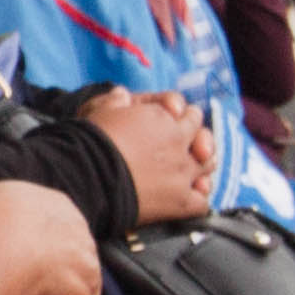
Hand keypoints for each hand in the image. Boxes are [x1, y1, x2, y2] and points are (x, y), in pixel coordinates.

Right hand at [0, 180, 101, 294]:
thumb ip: (0, 211)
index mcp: (55, 204)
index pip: (60, 225)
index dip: (50, 244)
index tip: (38, 261)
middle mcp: (75, 228)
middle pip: (78, 251)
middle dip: (69, 270)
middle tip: (53, 291)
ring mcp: (82, 258)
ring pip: (87, 279)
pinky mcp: (81, 287)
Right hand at [83, 89, 213, 222]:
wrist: (86, 176)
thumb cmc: (89, 142)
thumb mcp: (101, 110)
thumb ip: (116, 101)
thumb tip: (122, 93)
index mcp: (162, 118)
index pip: (187, 113)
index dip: (182, 117)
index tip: (176, 121)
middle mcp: (178, 141)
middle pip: (201, 134)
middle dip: (197, 136)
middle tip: (189, 143)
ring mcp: (182, 172)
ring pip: (208, 164)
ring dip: (202, 164)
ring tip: (191, 169)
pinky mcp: (180, 201)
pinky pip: (202, 201)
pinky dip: (198, 198)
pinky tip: (189, 197)